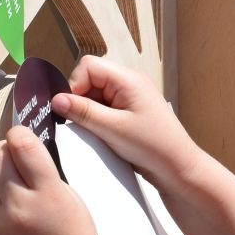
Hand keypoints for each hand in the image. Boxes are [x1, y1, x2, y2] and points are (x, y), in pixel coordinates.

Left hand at [0, 126, 107, 234]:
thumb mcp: (73, 201)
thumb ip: (46, 174)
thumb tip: (22, 149)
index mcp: (48, 194)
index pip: (22, 144)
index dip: (21, 134)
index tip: (23, 137)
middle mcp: (17, 207)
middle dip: (7, 152)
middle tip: (17, 159)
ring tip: (12, 188)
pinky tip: (1, 206)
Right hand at [52, 55, 201, 186]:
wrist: (179, 168)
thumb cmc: (153, 146)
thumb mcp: (112, 129)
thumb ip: (83, 111)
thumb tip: (56, 99)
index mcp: (128, 79)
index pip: (89, 66)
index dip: (75, 85)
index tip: (71, 110)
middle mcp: (129, 83)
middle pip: (90, 79)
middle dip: (81, 99)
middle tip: (84, 123)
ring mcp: (129, 97)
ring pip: (95, 95)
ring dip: (89, 112)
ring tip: (98, 132)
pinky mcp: (129, 112)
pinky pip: (104, 107)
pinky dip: (97, 119)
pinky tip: (103, 135)